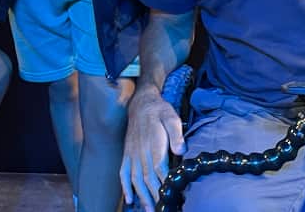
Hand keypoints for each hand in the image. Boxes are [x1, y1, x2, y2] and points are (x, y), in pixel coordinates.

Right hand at [120, 88, 185, 211]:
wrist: (140, 102)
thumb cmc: (159, 111)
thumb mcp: (172, 117)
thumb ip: (176, 133)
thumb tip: (180, 150)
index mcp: (154, 144)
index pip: (160, 168)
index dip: (165, 184)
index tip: (172, 196)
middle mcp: (141, 151)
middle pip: (147, 178)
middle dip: (155, 196)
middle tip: (162, 209)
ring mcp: (132, 154)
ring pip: (135, 179)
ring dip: (141, 196)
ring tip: (149, 210)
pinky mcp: (127, 154)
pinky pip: (123, 173)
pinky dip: (125, 187)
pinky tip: (129, 199)